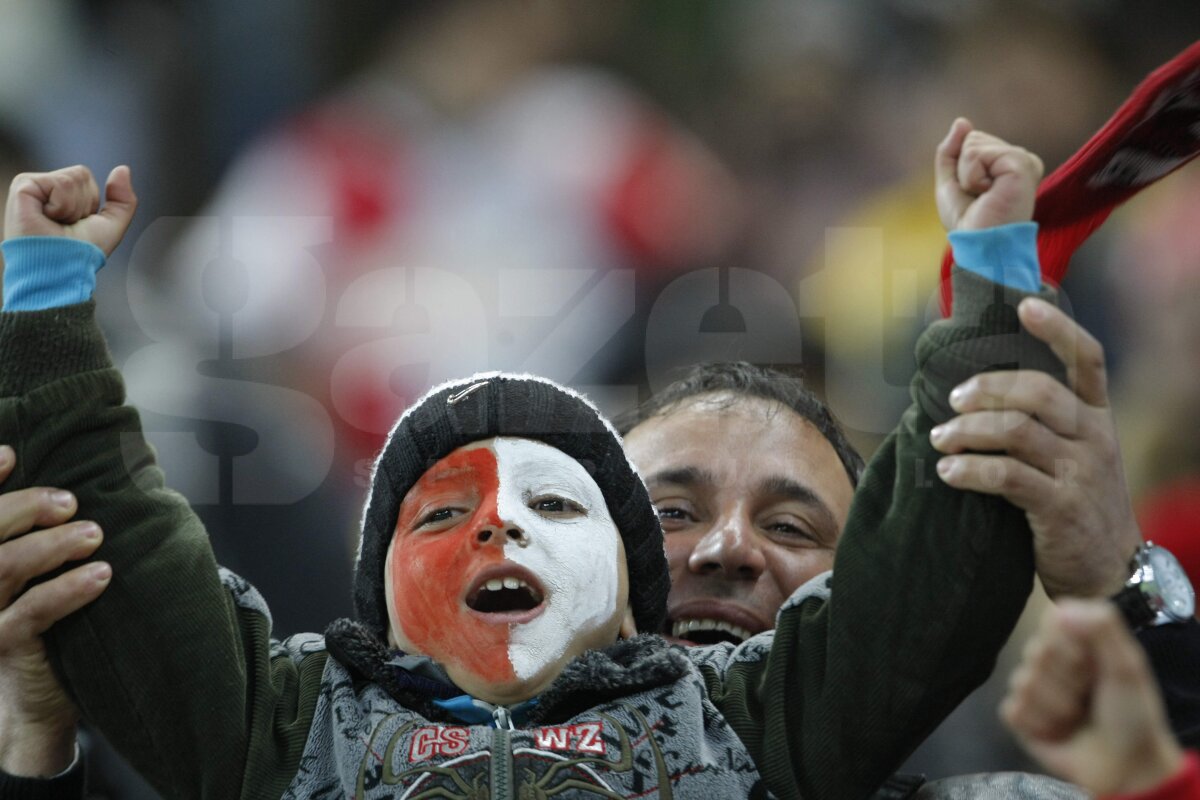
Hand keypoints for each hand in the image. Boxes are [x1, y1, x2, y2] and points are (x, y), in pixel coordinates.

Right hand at [0, 445, 109, 776]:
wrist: (33, 700)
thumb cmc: (41, 626)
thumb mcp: (34, 579)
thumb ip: (38, 537)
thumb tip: (76, 492)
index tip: (11, 454)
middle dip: (22, 507)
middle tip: (69, 501)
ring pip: (1, 568)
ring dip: (51, 545)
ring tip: (93, 534)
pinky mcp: (2, 647)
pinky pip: (32, 612)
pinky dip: (68, 588)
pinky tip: (101, 576)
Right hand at [4, 165, 136, 255]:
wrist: (60, 270)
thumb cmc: (81, 254)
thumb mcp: (112, 225)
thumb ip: (122, 199)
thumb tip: (123, 169)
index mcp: (59, 195)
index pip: (84, 177)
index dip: (90, 203)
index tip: (75, 224)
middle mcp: (43, 188)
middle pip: (81, 174)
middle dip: (83, 204)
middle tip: (66, 225)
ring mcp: (31, 186)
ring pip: (72, 178)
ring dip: (73, 208)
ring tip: (56, 223)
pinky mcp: (22, 186)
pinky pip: (60, 183)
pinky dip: (63, 205)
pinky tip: (47, 218)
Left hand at [930, 297, 1139, 598]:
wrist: (1107, 570)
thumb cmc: (1074, 503)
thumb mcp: (1073, 455)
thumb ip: (1041, 423)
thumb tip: (974, 391)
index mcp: (1097, 416)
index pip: (1088, 358)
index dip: (1058, 328)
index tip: (1025, 305)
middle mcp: (1094, 436)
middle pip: (1038, 390)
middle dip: (986, 388)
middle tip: (952, 401)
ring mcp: (1080, 472)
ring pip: (1017, 431)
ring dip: (968, 431)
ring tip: (940, 440)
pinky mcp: (1060, 506)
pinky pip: (1008, 476)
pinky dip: (970, 470)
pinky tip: (948, 473)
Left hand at [935, 118, 1043, 230]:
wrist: (980, 246)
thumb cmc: (969, 222)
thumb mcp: (951, 182)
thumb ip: (953, 151)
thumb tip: (962, 121)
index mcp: (1009, 163)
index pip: (972, 141)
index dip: (960, 169)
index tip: (975, 195)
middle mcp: (1021, 159)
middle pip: (972, 139)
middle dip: (963, 171)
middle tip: (978, 197)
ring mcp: (1023, 160)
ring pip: (973, 144)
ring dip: (967, 176)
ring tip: (984, 196)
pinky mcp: (1021, 164)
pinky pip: (977, 153)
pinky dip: (972, 176)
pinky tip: (989, 193)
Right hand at [1001, 600, 1183, 795]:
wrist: (1126, 770)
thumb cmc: (1132, 715)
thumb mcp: (1128, 666)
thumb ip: (1102, 628)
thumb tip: (1058, 608)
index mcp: (1076, 641)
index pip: (1052, 621)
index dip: (1071, 644)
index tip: (1094, 663)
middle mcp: (1050, 659)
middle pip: (1036, 652)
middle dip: (1068, 681)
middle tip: (1090, 696)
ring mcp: (1032, 688)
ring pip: (1023, 682)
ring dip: (1058, 707)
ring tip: (1078, 718)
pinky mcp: (1019, 717)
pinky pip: (1012, 710)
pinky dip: (1039, 725)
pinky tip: (1058, 732)